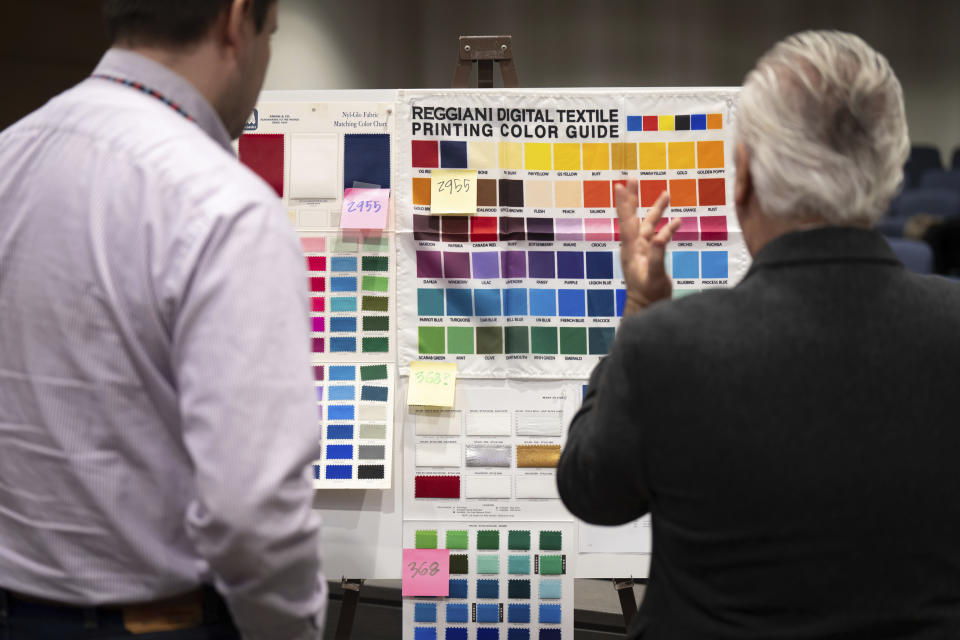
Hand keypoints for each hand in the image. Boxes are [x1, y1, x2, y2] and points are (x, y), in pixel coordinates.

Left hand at [614, 181, 681, 316]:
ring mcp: (642, 250)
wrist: (647, 307)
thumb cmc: (649, 295)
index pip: (626, 221)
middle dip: (633, 197)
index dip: (623, 203)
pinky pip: (658, 236)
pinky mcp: (650, 255)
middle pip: (632, 216)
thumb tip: (660, 236)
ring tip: (666, 194)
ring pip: (648, 224)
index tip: (619, 185)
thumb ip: (657, 255)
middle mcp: (634, 246)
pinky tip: (678, 221)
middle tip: (632, 178)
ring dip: (656, 210)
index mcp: (631, 248)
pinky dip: (667, 227)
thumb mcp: (654, 276)